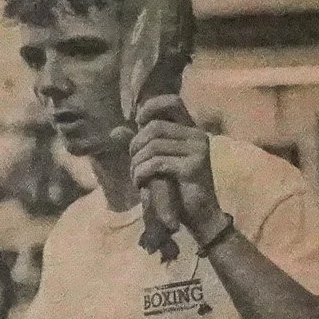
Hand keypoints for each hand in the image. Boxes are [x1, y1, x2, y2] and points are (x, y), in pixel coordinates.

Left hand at [128, 95, 224, 242]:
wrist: (202, 217)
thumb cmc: (179, 189)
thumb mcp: (160, 162)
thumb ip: (144, 144)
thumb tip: (116, 131)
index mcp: (192, 130)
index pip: (172, 101)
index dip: (151, 107)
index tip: (137, 123)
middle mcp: (197, 135)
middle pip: (155, 127)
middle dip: (136, 145)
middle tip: (133, 165)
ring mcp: (198, 150)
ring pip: (153, 145)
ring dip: (137, 163)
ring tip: (136, 178)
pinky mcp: (194, 167)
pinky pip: (157, 163)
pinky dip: (142, 173)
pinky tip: (141, 184)